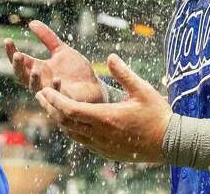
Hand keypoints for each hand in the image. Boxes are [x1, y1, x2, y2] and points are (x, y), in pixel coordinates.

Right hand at [4, 20, 104, 103]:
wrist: (93, 87)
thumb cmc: (75, 71)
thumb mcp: (61, 50)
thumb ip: (47, 38)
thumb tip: (31, 22)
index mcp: (38, 68)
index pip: (20, 61)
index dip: (11, 52)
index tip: (8, 40)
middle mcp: (40, 81)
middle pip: (22, 75)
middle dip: (18, 66)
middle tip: (17, 55)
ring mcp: (50, 92)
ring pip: (35, 88)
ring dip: (33, 80)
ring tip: (35, 69)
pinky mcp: (62, 100)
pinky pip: (55, 97)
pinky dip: (55, 88)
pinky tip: (57, 79)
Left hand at [35, 54, 171, 161]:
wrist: (169, 142)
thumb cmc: (157, 114)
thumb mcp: (142, 89)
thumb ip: (124, 73)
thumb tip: (111, 56)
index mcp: (105, 117)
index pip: (70, 109)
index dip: (54, 100)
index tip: (43, 90)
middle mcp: (99, 134)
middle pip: (65, 122)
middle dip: (51, 108)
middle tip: (40, 95)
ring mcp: (102, 146)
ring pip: (72, 133)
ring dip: (59, 120)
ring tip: (51, 107)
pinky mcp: (106, 152)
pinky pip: (82, 141)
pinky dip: (72, 130)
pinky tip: (71, 122)